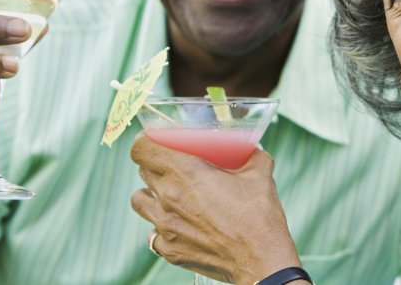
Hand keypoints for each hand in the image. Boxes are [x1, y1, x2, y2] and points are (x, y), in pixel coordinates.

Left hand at [131, 134, 301, 284]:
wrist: (261, 261)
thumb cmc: (259, 218)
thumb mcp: (260, 174)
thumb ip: (253, 155)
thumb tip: (251, 148)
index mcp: (186, 173)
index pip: (142, 149)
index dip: (145, 141)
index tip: (153, 140)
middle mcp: (168, 197)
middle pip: (143, 170)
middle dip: (155, 164)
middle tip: (174, 164)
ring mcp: (165, 225)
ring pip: (140, 199)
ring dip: (152, 193)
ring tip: (170, 193)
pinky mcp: (169, 248)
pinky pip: (153, 231)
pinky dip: (162, 224)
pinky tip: (181, 222)